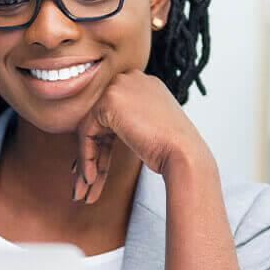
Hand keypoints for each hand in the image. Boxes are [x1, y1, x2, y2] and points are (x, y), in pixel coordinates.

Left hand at [71, 69, 213, 203]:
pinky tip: (91, 179)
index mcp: (144, 84)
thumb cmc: (174, 149)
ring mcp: (120, 87)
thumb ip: (130, 124)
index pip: (114, 114)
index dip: (104, 144)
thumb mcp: (151, 128)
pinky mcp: (109, 101)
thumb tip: (100, 138)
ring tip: (84, 190)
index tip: (98, 170)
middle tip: (88, 182)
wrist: (185, 155)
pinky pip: (87, 132)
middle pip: (100, 120)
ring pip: (91, 128)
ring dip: (87, 161)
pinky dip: (87, 157)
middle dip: (93, 154)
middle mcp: (131, 79)